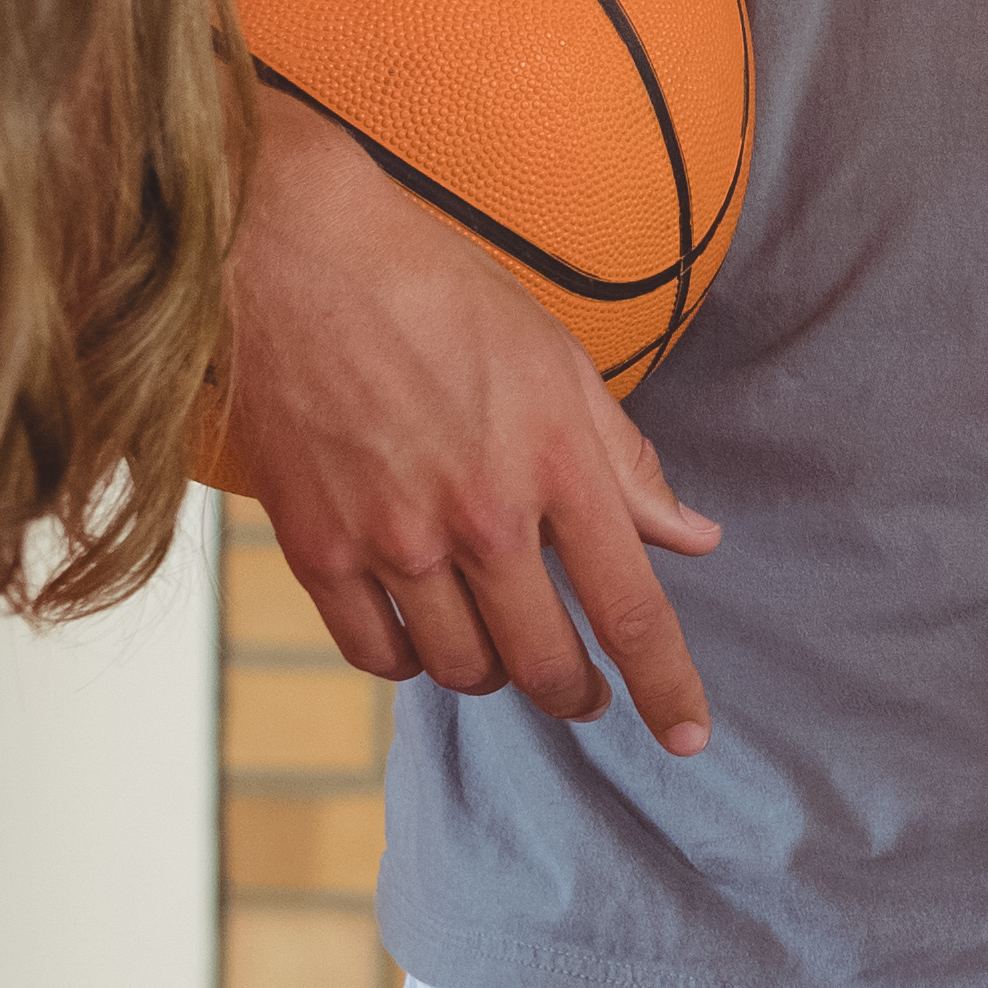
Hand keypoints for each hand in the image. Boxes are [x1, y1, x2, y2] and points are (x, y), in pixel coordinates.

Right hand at [230, 80, 723, 749]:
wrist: (294, 252)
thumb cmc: (435, 293)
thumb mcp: (557, 363)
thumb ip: (627, 464)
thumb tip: (693, 538)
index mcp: (557, 464)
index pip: (631, 611)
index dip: (668, 688)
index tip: (686, 736)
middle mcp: (481, 517)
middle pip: (545, 663)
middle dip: (575, 693)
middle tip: (582, 690)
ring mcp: (393, 539)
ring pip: (461, 668)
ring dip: (492, 674)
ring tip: (497, 642)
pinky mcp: (316, 547)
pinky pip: (375, 653)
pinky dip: (408, 660)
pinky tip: (421, 631)